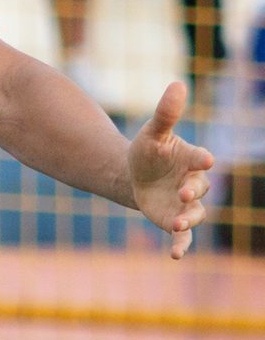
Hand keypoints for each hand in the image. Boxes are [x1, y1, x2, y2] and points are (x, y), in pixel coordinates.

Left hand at [128, 82, 214, 258]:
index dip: (201, 159)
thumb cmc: (149, 150)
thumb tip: (177, 83)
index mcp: (190, 160)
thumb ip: (166, 113)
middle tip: (183, 194)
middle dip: (193, 193)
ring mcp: (185, 205)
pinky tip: (175, 257)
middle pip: (199, 190)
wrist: (136, 174)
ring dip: (187, 221)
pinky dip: (181, 246)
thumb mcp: (153, 132)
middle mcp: (193, 184)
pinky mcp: (174, 221)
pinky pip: (182, 237)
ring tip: (176, 225)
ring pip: (194, 216)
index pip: (199, 160)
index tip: (204, 159)